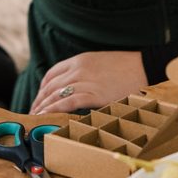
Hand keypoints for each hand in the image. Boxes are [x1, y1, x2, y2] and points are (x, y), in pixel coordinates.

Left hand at [29, 51, 147, 113]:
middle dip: (39, 99)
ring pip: (56, 94)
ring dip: (43, 107)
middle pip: (51, 85)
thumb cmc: (125, 68)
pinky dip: (54, 109)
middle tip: (33, 111)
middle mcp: (79, 69)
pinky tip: (47, 116)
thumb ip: (84, 72)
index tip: (39, 98)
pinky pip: (68, 102)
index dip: (42, 88)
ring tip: (37, 117)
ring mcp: (86, 81)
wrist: (144, 67)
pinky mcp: (94, 94)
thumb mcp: (99, 63)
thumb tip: (74, 86)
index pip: (52, 73)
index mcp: (79, 60)